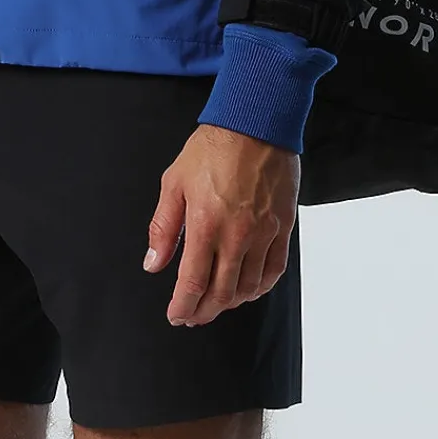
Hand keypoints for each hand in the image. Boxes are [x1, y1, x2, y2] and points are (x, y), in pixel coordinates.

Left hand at [144, 125, 298, 327]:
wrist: (256, 123)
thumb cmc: (212, 148)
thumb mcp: (174, 183)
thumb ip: (163, 228)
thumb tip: (153, 263)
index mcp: (205, 224)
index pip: (193, 283)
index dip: (183, 306)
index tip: (176, 314)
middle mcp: (236, 235)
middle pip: (222, 293)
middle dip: (204, 311)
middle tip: (193, 315)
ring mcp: (264, 233)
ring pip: (248, 286)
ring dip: (231, 302)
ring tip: (216, 304)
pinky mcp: (284, 227)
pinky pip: (275, 270)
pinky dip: (260, 288)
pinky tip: (248, 290)